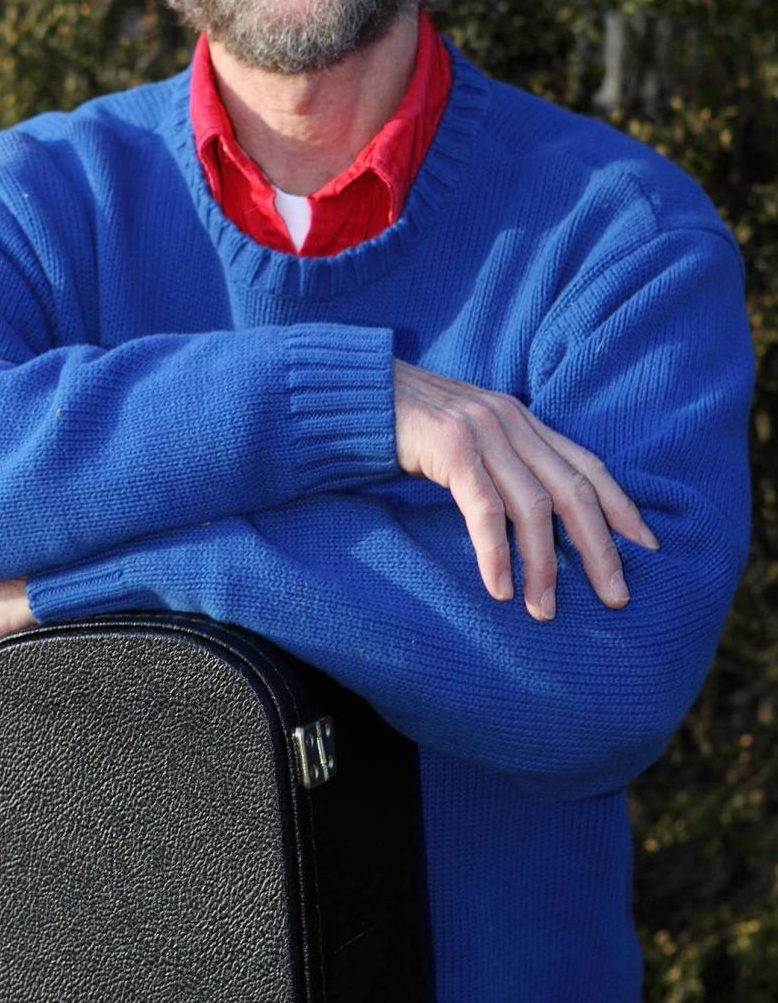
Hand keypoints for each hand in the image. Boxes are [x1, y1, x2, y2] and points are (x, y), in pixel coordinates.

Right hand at [393, 359, 658, 619]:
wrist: (353, 393)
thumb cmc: (407, 426)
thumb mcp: (468, 439)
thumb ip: (501, 464)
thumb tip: (533, 519)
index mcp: (521, 419)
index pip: (587, 465)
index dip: (621, 507)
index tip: (648, 549)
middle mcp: (511, 420)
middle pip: (573, 490)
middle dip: (600, 548)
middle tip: (617, 597)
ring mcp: (482, 431)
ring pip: (533, 506)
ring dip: (544, 564)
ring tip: (545, 610)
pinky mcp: (450, 446)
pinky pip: (484, 508)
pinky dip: (495, 552)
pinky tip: (499, 588)